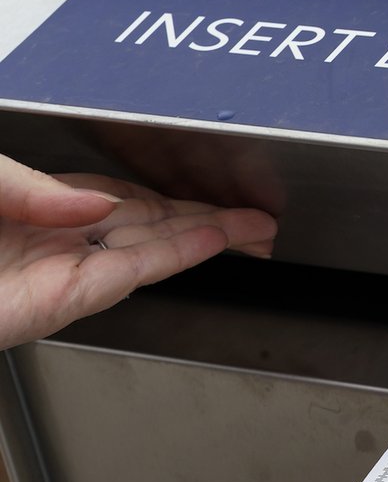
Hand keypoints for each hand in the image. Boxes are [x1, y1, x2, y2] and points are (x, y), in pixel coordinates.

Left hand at [0, 153, 276, 348]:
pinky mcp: (67, 297)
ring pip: (156, 248)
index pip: (127, 203)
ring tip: (257, 229)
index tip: (216, 199)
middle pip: (154, 227)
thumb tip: (98, 202)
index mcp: (41, 209)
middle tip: (258, 220)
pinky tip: (214, 240)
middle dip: (212, 220)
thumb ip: (35, 184)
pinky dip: (179, 255)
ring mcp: (66, 271)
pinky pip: (134, 270)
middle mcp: (61, 242)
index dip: (178, 203)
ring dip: (212, 236)